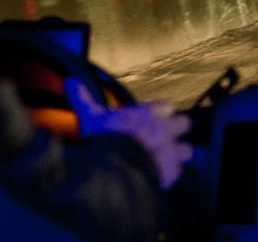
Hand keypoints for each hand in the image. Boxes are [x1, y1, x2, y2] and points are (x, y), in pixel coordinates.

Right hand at [66, 78, 192, 188]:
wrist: (116, 169)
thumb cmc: (104, 139)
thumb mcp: (91, 117)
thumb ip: (84, 99)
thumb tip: (70, 81)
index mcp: (148, 113)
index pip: (166, 106)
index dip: (162, 112)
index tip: (154, 117)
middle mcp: (163, 129)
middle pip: (183, 123)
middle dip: (176, 130)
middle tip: (164, 137)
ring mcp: (170, 150)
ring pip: (187, 149)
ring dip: (179, 153)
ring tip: (167, 158)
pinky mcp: (172, 172)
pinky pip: (179, 171)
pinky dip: (171, 174)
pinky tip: (161, 176)